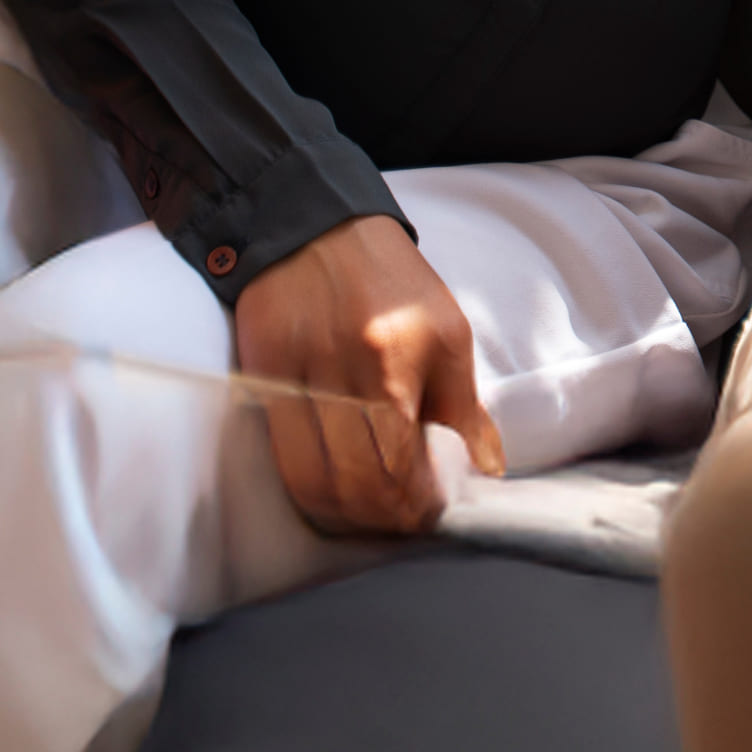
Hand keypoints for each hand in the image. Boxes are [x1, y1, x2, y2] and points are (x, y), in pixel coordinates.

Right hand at [229, 213, 503, 537]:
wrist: (318, 230)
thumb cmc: (393, 282)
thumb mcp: (448, 332)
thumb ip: (466, 406)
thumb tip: (490, 467)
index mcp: (395, 361)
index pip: (401, 465)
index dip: (416, 505)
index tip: (431, 514)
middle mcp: (342, 375)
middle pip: (357, 483)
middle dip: (384, 518)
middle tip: (404, 521)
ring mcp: (296, 380)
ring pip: (313, 482)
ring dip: (345, 515)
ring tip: (371, 516)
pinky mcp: (262, 380)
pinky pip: (282, 458)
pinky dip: (309, 489)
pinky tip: (333, 494)